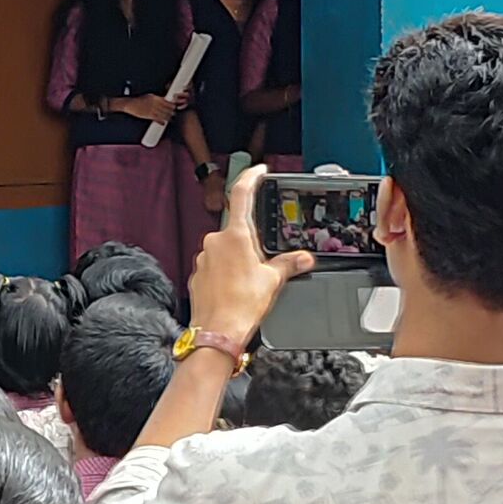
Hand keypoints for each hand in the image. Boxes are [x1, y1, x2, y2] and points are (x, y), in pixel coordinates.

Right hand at [114, 93, 180, 124]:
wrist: (130, 104)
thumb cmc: (140, 100)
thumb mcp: (149, 96)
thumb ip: (157, 98)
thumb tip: (164, 100)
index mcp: (155, 98)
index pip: (167, 102)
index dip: (172, 105)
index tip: (173, 107)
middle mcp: (155, 103)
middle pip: (167, 108)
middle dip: (171, 112)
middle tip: (173, 114)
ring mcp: (152, 109)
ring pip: (163, 114)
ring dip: (168, 117)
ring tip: (170, 119)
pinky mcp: (149, 115)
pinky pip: (158, 119)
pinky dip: (162, 121)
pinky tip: (163, 123)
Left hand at [188, 168, 314, 349]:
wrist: (217, 332)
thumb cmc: (241, 306)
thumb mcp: (273, 281)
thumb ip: (290, 264)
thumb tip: (304, 258)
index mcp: (235, 236)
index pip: (242, 194)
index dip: (252, 178)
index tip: (259, 171)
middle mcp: (215, 241)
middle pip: (238, 230)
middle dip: (252, 242)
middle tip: (265, 263)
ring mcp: (204, 258)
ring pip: (226, 249)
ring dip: (239, 259)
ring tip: (251, 283)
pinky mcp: (198, 274)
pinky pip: (216, 265)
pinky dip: (227, 273)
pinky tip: (237, 290)